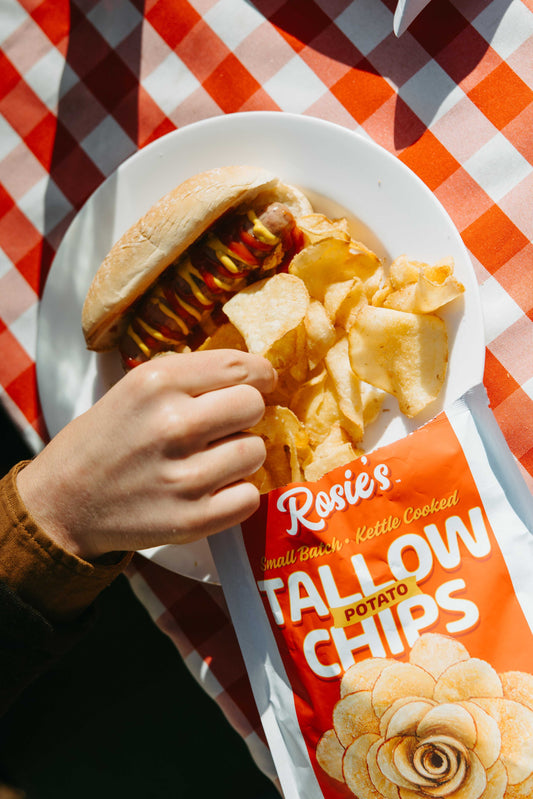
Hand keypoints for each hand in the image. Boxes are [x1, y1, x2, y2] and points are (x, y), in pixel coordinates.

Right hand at [17, 350, 275, 558]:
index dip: (260, 374)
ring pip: (256, 452)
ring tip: (214, 459)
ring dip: (241, 455)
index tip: (261, 382)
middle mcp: (172, 425)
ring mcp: (184, 476)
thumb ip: (190, 378)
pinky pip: (249, 497)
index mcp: (156, 383)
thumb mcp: (134, 388)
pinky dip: (237, 494)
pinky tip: (213, 489)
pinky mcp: (193, 520)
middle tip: (227, 425)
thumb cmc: (105, 440)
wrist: (63, 503)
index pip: (240, 367)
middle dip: (247, 413)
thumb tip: (253, 375)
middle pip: (253, 406)